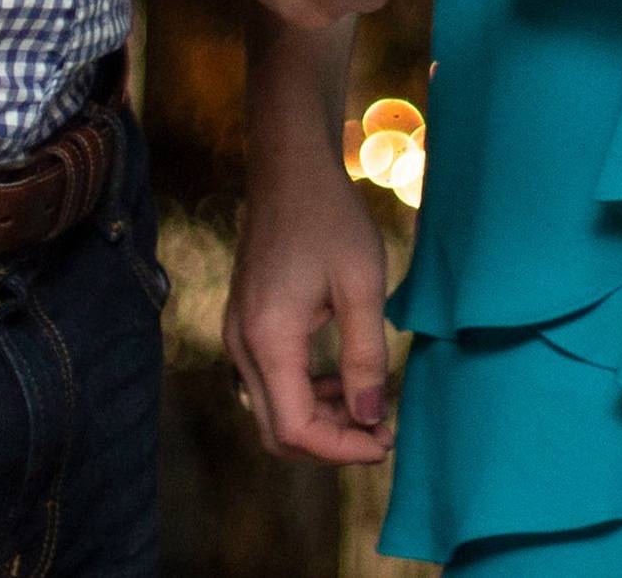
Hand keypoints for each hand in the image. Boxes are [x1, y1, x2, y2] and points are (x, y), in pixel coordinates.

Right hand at [226, 127, 398, 464]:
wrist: (291, 172)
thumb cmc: (331, 219)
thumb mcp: (362, 286)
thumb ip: (365, 356)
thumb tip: (369, 416)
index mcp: (268, 340)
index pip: (295, 428)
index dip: (341, 448)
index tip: (384, 442)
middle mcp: (241, 347)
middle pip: (277, 431)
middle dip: (330, 444)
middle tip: (380, 435)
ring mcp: (238, 337)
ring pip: (272, 410)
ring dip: (320, 421)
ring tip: (370, 407)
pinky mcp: (246, 327)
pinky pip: (271, 382)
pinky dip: (307, 395)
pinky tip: (343, 380)